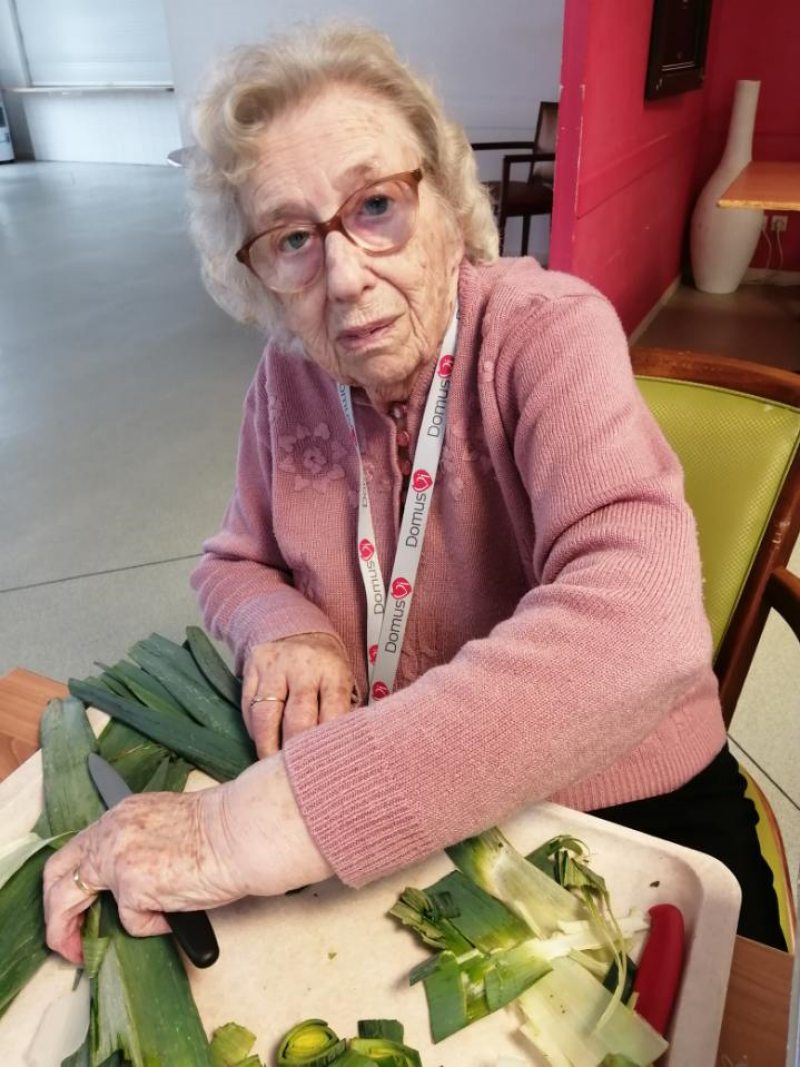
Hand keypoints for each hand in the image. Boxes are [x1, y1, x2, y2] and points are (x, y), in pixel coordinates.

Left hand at [43, 755, 332, 963]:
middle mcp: (113, 831)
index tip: (81, 904)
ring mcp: (118, 858)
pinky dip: (152, 925)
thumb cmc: (225, 829)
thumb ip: (140, 845)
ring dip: (76, 932)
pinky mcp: (133, 886)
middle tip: (66, 940)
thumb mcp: (168, 826)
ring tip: (81, 952)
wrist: (245, 831)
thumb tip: (132, 880)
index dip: (70, 881)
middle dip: (55, 913)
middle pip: (58, 874)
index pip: (78, 848)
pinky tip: (175, 914)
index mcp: (123, 813)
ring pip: (74, 902)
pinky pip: (132, 921)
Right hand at [242, 633, 354, 756]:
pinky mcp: (252, 667)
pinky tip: (261, 740)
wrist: (297, 630)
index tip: (323, 767)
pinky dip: (253, 728)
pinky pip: (247, 706)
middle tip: (295, 774)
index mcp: (333, 672)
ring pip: (266, 715)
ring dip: (267, 745)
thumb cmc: (324, 667)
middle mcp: (303, 666)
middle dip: (295, 751)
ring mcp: (275, 666)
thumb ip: (341, 712)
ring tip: (270, 764)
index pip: (332, 714)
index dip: (326, 745)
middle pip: (297, 719)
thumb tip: (340, 752)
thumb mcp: (343, 681)